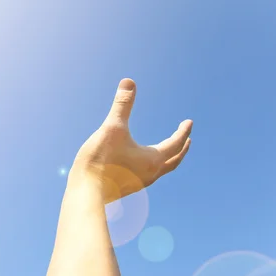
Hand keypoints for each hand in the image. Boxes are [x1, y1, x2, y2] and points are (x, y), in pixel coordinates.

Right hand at [69, 79, 192, 203]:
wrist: (86, 193)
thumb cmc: (100, 161)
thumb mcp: (112, 129)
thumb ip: (122, 106)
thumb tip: (129, 81)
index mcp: (152, 159)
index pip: (175, 143)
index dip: (183, 131)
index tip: (189, 122)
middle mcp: (151, 174)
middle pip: (174, 160)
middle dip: (181, 148)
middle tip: (187, 139)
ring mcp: (139, 183)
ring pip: (161, 170)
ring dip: (168, 159)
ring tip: (166, 151)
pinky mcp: (127, 188)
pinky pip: (148, 175)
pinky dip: (153, 166)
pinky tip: (139, 164)